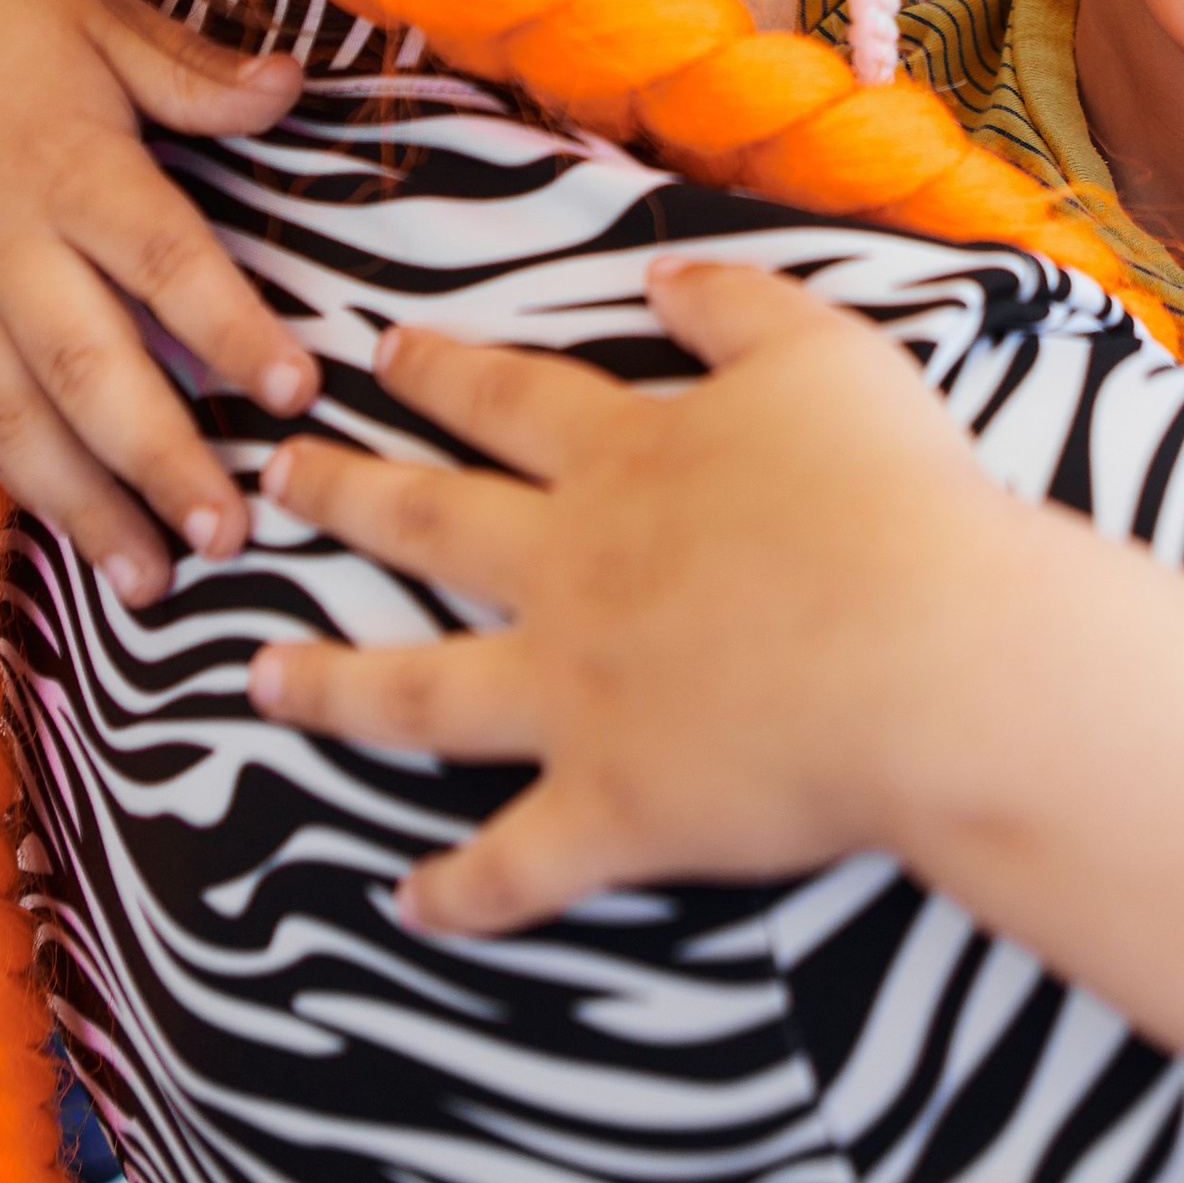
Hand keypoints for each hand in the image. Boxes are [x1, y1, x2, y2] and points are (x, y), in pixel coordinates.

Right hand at [0, 0, 317, 600]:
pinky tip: (63, 525)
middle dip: (160, 459)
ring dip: (83, 503)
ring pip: (13, 411)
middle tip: (231, 533)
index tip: (296, 394)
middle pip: (88, 365)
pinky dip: (10, 471)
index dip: (232, 332)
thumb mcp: (109, 12)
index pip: (165, 262)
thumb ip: (198, 74)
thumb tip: (296, 91)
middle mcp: (3, 233)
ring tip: (154, 579)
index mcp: (70, 159)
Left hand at [248, 260, 1026, 933]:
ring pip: (418, 693)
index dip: (439, 371)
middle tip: (274, 481)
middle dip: (343, 496)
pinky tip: (405, 903)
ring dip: (329, 688)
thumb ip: (736, 306)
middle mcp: (572, 572)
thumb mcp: (827, 354)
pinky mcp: (611, 812)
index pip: (505, 401)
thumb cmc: (895, 497)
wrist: (930, 658)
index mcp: (624, 461)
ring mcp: (577, 697)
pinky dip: (458, 892)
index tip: (377, 352)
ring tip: (253, 680)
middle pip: (427, 526)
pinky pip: (512, 866)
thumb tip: (657, 278)